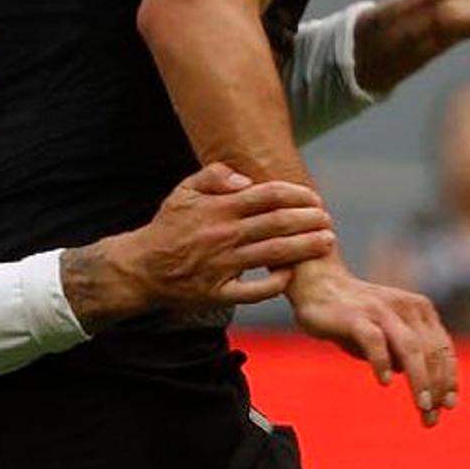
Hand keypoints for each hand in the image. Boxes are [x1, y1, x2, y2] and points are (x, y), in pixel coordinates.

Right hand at [66, 165, 337, 324]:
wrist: (140, 267)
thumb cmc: (167, 228)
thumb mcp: (183, 191)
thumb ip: (214, 175)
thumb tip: (246, 179)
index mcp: (219, 208)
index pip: (267, 195)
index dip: (296, 194)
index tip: (314, 198)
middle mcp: (224, 235)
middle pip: (277, 223)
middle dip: (309, 220)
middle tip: (328, 220)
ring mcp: (223, 265)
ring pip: (273, 254)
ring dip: (304, 248)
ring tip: (326, 242)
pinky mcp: (218, 293)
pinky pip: (253, 291)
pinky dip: (274, 284)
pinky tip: (291, 276)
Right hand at [287, 256, 458, 424]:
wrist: (318, 283)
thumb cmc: (354, 315)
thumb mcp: (388, 333)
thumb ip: (405, 355)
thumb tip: (424, 384)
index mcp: (420, 310)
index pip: (442, 348)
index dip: (449, 378)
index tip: (449, 404)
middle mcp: (406, 308)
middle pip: (430, 352)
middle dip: (436, 387)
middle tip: (432, 417)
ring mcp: (381, 311)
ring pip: (410, 348)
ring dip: (420, 379)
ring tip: (423, 405)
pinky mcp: (356, 316)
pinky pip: (374, 340)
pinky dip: (382, 361)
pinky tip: (385, 381)